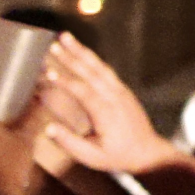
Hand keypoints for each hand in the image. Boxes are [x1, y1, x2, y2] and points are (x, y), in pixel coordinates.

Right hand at [40, 33, 178, 174]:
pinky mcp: (122, 90)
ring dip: (81, 51)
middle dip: (71, 56)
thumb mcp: (92, 157)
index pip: (83, 91)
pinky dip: (91, 58)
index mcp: (106, 113)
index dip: (64, 81)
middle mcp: (114, 97)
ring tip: (66, 36)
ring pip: (98, 66)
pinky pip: (105, 69)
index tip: (47, 72)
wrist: (148, 153)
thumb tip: (48, 128)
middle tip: (53, 44)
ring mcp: (120, 91)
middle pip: (90, 72)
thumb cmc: (117, 156)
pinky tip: (80, 52)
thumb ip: (69, 143)